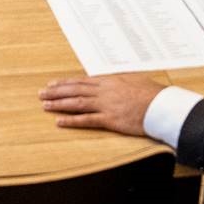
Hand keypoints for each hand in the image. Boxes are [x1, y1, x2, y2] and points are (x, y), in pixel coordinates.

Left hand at [39, 74, 166, 136]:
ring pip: (77, 103)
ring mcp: (105, 105)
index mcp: (109, 81)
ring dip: (59, 104)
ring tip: (45, 105)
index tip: (54, 84)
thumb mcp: (134, 82)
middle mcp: (104, 91)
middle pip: (75, 90)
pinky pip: (87, 120)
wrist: (161, 105)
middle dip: (57, 91)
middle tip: (42, 93)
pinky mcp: (109, 119)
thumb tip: (114, 82)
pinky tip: (60, 122)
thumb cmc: (152, 94)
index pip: (82, 81)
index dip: (66, 83)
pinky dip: (72, 120)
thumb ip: (121, 82)